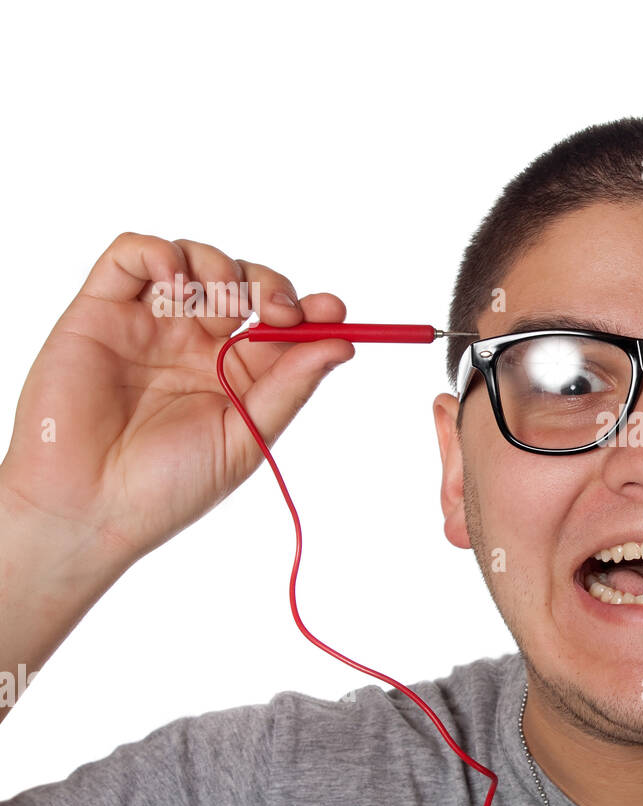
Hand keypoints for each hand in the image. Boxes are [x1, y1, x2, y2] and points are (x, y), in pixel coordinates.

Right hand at [0, 232, 354, 569]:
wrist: (90, 507)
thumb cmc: (168, 486)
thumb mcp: (246, 438)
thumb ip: (290, 387)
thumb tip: (343, 345)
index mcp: (234, 373)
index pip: (280, 324)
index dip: (311, 309)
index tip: (334, 310)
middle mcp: (193, 342)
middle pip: (244, 282)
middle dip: (270, 285)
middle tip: (279, 313)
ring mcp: (149, 323)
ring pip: (194, 259)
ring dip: (221, 269)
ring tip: (221, 309)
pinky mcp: (100, 310)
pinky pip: (130, 256)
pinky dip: (160, 253)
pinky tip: (178, 285)